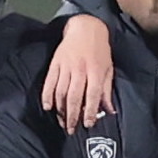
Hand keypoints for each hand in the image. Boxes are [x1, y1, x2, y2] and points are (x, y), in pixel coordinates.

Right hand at [41, 13, 117, 128]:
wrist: (85, 27)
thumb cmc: (100, 50)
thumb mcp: (108, 68)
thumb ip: (107, 90)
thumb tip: (110, 111)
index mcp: (95, 71)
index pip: (92, 95)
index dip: (90, 111)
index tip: (88, 124)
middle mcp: (80, 69)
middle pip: (74, 97)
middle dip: (73, 115)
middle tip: (72, 129)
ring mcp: (66, 66)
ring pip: (61, 92)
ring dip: (61, 109)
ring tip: (62, 122)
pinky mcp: (55, 63)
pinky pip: (49, 82)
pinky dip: (47, 96)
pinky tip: (48, 107)